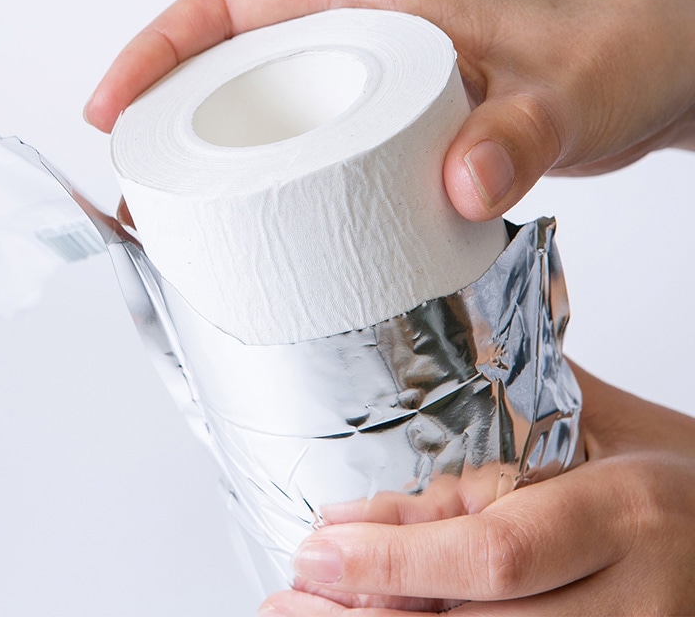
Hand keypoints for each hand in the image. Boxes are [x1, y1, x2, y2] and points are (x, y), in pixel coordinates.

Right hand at [85, 0, 694, 220]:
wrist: (655, 60)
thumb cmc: (614, 48)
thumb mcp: (572, 91)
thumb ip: (520, 131)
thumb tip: (458, 185)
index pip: (232, 3)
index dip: (155, 51)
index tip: (110, 110)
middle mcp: (365, 25)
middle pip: (232, 59)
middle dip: (169, 116)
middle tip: (140, 191)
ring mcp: (379, 70)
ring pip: (270, 101)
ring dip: (220, 151)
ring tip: (188, 218)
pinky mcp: (398, 113)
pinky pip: (313, 134)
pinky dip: (277, 171)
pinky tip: (272, 220)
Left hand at [255, 363, 694, 615]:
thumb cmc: (681, 480)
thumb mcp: (613, 425)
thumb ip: (522, 398)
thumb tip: (429, 356)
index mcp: (625, 514)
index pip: (494, 551)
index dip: (397, 560)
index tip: (319, 545)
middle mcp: (635, 602)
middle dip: (372, 611)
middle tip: (291, 593)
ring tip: (309, 616)